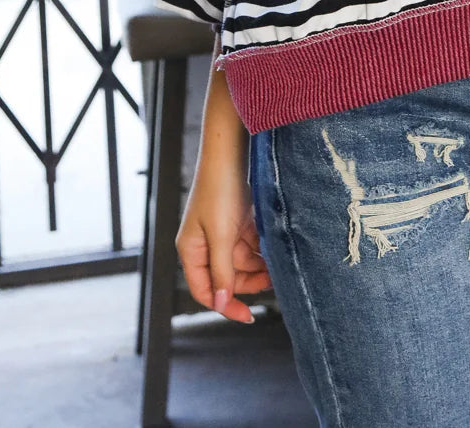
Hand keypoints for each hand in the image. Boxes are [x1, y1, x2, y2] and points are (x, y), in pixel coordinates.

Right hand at [176, 169, 271, 324]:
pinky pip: (250, 245)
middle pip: (226, 278)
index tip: (248, 315)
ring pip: (241, 262)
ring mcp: (221, 233)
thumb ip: (222, 270)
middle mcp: (204, 245)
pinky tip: (275, 250)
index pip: (205, 291)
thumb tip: (221, 304)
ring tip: (277, 265)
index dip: (225, 305)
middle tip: (272, 281)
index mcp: (191, 251)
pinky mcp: (236, 222)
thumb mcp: (220, 235)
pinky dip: (261, 250)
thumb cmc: (219, 190)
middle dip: (248, 282)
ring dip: (258, 266)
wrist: (230, 152)